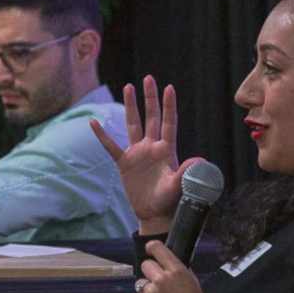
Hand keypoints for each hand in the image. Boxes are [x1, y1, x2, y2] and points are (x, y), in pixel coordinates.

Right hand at [90, 75, 202, 233]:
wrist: (155, 214)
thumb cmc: (170, 201)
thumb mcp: (179, 187)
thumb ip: (187, 173)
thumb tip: (200, 160)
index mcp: (167, 150)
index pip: (168, 123)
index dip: (169, 106)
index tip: (169, 88)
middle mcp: (152, 147)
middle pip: (151, 117)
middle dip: (150, 98)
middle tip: (148, 78)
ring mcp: (137, 153)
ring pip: (133, 124)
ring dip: (130, 107)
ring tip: (128, 87)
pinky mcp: (124, 163)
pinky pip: (111, 147)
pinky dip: (102, 136)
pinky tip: (93, 123)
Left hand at [134, 240, 207, 292]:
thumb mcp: (193, 282)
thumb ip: (179, 270)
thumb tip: (168, 263)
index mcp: (177, 271)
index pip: (158, 248)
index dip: (151, 247)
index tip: (149, 249)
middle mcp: (162, 279)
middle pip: (146, 265)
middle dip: (150, 273)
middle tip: (157, 284)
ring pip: (140, 284)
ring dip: (147, 291)